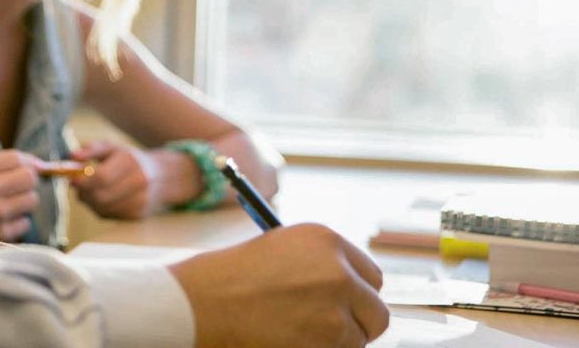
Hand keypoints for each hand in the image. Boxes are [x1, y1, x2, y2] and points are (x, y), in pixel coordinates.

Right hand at [0, 150, 39, 241]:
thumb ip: (0, 164)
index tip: (27, 169)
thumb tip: (40, 164)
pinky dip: (15, 223)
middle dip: (26, 182)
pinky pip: (24, 223)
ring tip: (4, 206)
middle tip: (15, 189)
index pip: (19, 158)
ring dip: (22, 203)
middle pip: (30, 178)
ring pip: (32, 200)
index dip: (27, 163)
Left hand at [70, 141, 170, 218]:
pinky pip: (110, 216)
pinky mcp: (139, 215)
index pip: (102, 177)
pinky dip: (100, 209)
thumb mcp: (113, 149)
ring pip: (103, 209)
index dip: (83, 181)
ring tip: (91, 192)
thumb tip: (72, 157)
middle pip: (101, 196)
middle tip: (79, 187)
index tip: (72, 180)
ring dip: (90, 202)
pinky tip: (103, 199)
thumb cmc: (129, 160)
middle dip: (84, 193)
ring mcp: (141, 200)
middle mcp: (139, 181)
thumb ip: (91, 149)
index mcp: (131, 161)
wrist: (161, 176)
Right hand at [169, 223, 388, 347]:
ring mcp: (335, 311)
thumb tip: (351, 291)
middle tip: (327, 328)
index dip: (356, 294)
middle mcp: (339, 272)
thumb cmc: (231, 277)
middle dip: (356, 324)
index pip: (371, 276)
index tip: (344, 305)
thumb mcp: (281, 250)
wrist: (202, 303)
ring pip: (358, 341)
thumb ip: (321, 264)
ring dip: (335, 343)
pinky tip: (291, 341)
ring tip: (295, 333)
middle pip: (376, 312)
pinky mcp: (328, 342)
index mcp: (326, 240)